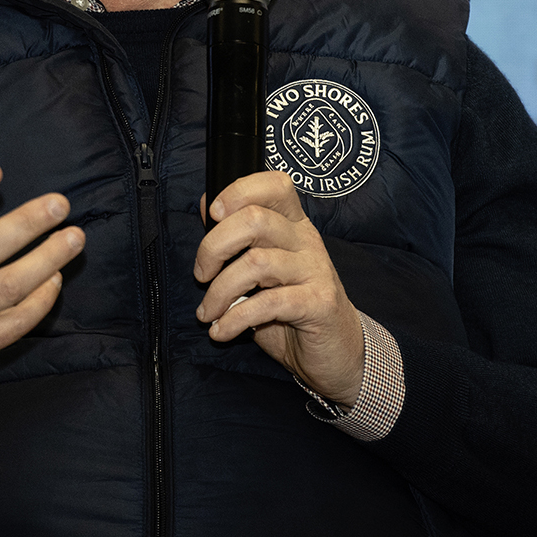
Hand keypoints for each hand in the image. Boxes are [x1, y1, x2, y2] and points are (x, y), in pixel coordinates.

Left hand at [193, 171, 365, 404]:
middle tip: (201, 275)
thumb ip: (238, 239)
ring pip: (256, 263)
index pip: (274, 185)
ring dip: (219, 291)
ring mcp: (315, 270)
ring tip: (208, 312)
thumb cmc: (290, 309)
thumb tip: (208, 205)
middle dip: (214, 247)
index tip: (213, 215)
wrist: (335, 351)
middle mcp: (307, 241)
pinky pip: (268, 304)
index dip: (238, 191)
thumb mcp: (261, 270)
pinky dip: (235, 319)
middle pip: (254, 220)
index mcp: (294, 225)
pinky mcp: (318, 303)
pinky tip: (221, 331)